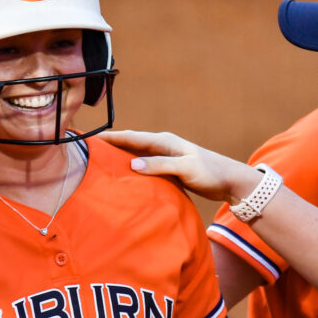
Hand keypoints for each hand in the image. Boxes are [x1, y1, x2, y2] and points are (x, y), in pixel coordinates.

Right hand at [99, 129, 253, 202]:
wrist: (230, 181)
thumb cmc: (210, 172)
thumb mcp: (185, 168)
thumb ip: (159, 165)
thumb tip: (131, 164)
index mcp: (164, 141)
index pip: (131, 137)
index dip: (110, 137)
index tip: (89, 137)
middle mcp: (162, 146)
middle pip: (130, 143)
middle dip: (110, 144)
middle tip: (88, 149)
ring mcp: (164, 157)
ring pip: (136, 155)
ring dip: (119, 157)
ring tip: (99, 161)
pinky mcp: (167, 168)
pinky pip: (143, 165)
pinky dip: (131, 168)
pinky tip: (122, 175)